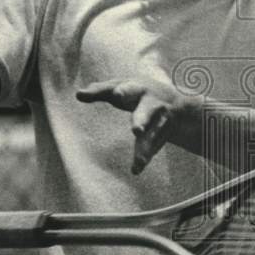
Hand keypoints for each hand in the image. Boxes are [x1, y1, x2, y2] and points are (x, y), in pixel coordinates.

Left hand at [76, 78, 190, 174]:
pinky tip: (136, 168)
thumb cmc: (138, 92)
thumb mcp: (122, 86)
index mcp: (137, 89)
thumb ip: (100, 90)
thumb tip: (78, 94)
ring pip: (152, 135)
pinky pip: (153, 148)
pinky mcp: (161, 135)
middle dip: (142, 120)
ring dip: (145, 146)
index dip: (123, 92)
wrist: (176, 101)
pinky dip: (145, 158)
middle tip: (137, 129)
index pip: (126, 89)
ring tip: (139, 160)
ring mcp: (159, 120)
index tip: (117, 95)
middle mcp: (150, 104)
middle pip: (146, 112)